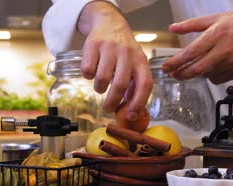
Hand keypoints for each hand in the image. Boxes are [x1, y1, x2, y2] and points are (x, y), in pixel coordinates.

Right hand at [78, 1, 152, 120]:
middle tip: (108, 108)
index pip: (145, 84)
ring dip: (99, 89)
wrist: (110, 23)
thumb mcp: (135, 64)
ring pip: (102, 79)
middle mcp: (127, 53)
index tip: (130, 116)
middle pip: (120, 84)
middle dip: (112, 102)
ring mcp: (110, 48)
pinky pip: (87, 70)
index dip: (139, 102)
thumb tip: (131, 112)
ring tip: (100, 87)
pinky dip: (87, 77)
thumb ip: (134, 85)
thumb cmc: (123, 52)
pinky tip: (91, 73)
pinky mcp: (93, 45)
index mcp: (141, 61)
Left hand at [162, 11, 232, 83]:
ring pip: (206, 75)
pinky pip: (217, 79)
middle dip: (182, 74)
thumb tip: (173, 28)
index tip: (166, 67)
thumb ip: (192, 24)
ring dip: (198, 73)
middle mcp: (224, 50)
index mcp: (217, 34)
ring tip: (198, 64)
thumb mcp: (216, 18)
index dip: (176, 62)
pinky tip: (213, 66)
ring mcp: (232, 63)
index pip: (191, 52)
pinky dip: (211, 75)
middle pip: (196, 69)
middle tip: (174, 74)